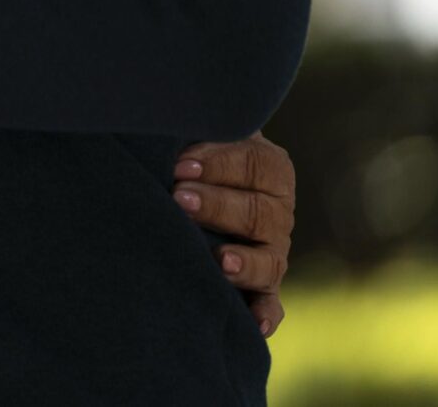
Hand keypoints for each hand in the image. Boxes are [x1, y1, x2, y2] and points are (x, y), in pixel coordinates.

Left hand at [173, 133, 295, 336]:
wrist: (190, 187)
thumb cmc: (188, 151)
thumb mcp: (195, 130)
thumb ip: (190, 123)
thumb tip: (160, 113)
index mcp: (270, 167)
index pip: (253, 163)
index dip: (218, 164)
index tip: (179, 165)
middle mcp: (278, 210)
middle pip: (259, 211)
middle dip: (218, 206)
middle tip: (179, 199)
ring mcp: (272, 250)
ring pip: (270, 259)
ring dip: (244, 262)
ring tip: (218, 261)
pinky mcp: (262, 286)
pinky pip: (271, 303)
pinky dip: (266, 314)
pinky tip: (255, 324)